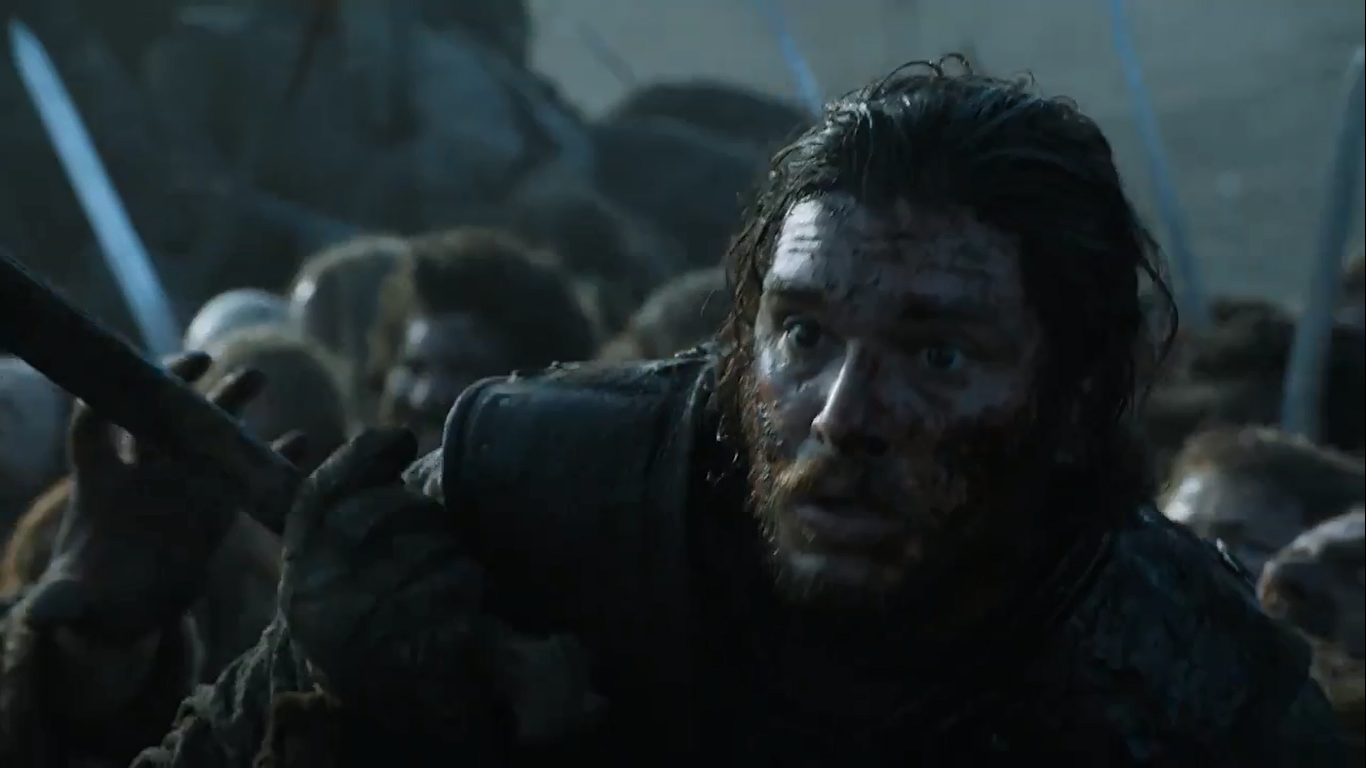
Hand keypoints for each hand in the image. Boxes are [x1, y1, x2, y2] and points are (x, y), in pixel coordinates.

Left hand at [25, 352, 306, 642]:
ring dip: (230, 400)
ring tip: (257, 375)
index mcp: (100, 484)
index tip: (125, 387)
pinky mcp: (217, 503)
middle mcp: (143, 471)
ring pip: (207, 429)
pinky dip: (274, 456)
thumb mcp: (73, 601)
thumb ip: (61, 602)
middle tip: (206, 358)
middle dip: (181, 383)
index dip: (102, 403)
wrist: (127, 609)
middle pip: (158, 414)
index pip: (93, 428)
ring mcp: (183, 482)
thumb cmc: (90, 598)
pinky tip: (301, 441)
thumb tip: (42, 616)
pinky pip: (248, 470)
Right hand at [279, 428, 487, 723]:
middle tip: (436, 516)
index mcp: (297, 568)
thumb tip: (371, 438)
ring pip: (426, 552)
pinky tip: (467, 586)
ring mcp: (359, 630)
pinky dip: (468, 581)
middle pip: (377, 517)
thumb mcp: (332, 565)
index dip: (360, 456)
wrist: (372, 701)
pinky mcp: (406, 655)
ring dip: (451, 546)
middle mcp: (317, 598)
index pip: (318, 497)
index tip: (401, 435)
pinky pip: (453, 593)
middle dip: (418, 507)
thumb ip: (346, 509)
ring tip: (453, 557)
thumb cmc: (361, 609)